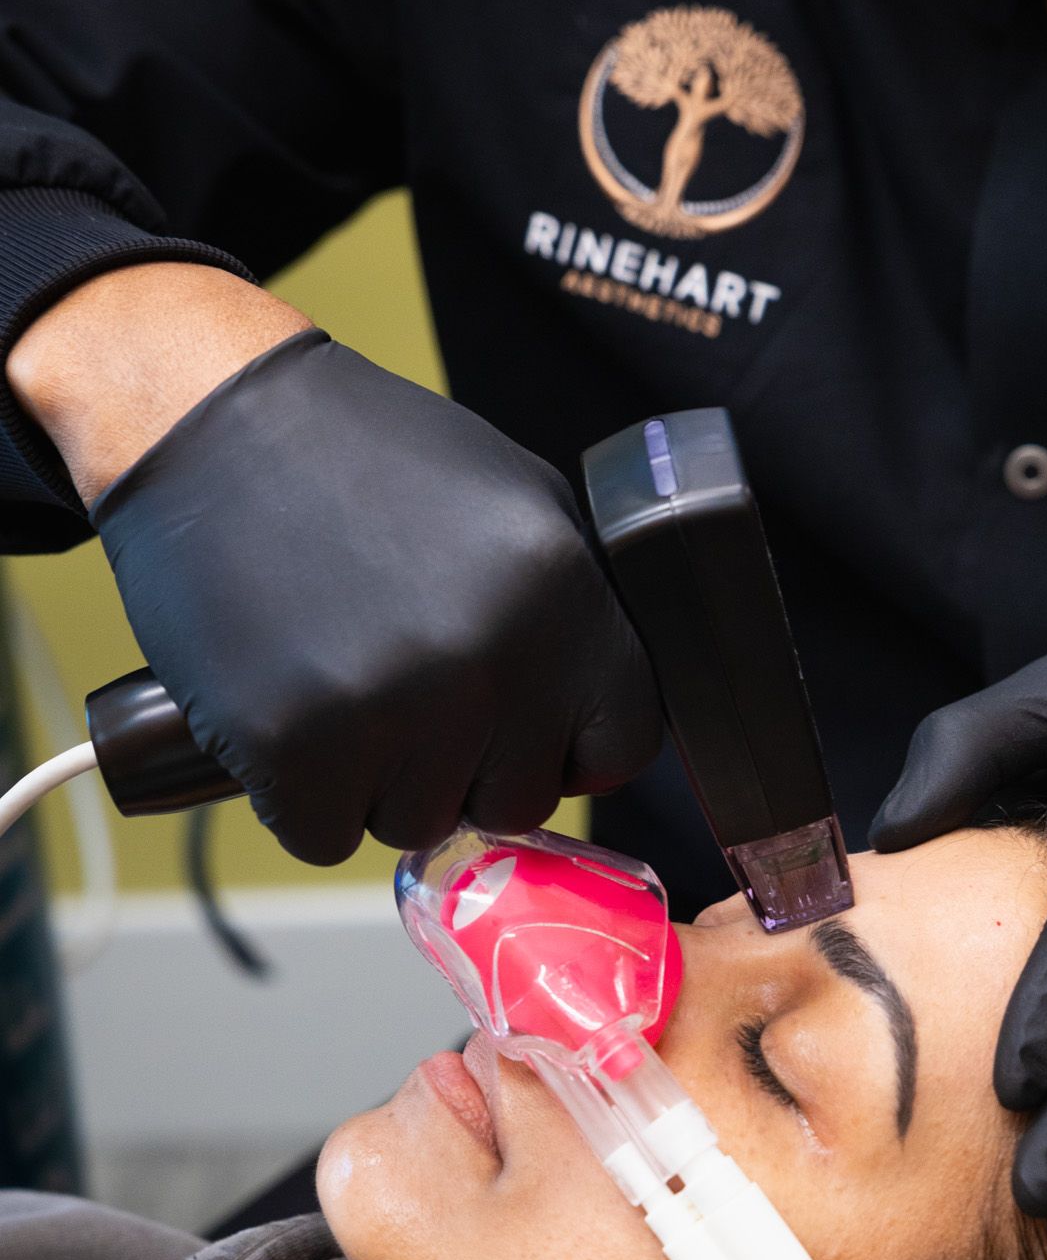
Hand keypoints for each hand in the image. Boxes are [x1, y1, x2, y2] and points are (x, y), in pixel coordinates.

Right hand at [8, 271, 659, 861]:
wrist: (210, 424)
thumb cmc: (366, 460)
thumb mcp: (515, 503)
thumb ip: (574, 614)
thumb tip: (598, 718)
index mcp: (561, 595)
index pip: (623, 744)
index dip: (569, 746)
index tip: (524, 726)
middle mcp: (492, 659)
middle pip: (517, 803)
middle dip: (465, 766)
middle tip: (406, 687)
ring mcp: (393, 709)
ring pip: (418, 825)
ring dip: (378, 780)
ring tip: (341, 677)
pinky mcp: (295, 749)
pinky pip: (326, 835)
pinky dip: (301, 795)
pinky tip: (288, 708)